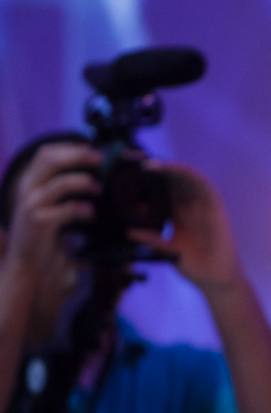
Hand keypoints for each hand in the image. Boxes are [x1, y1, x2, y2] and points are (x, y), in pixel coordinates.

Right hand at [3, 143, 100, 271]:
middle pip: (50, 160)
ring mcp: (32, 206)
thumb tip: (97, 178)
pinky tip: (91, 212)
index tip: (93, 149)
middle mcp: (28, 190)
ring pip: (59, 184)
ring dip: (84, 182)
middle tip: (100, 159)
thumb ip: (67, 191)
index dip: (70, 147)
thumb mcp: (53, 207)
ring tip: (99, 189)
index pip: (46, 153)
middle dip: (78, 155)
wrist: (27, 265)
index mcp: (31, 182)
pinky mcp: (39, 223)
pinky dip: (82, 208)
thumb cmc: (45, 235)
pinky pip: (65, 210)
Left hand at [126, 161, 240, 291]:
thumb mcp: (166, 250)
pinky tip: (180, 170)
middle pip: (172, 181)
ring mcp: (203, 206)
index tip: (127, 175)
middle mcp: (189, 206)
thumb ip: (151, 239)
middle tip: (134, 163)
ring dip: (172, 169)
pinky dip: (193, 177)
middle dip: (156, 170)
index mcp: (176, 214)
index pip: (160, 191)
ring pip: (187, 180)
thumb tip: (128, 231)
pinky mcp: (216, 208)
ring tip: (152, 165)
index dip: (146, 181)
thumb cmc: (193, 266)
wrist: (216, 280)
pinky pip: (206, 187)